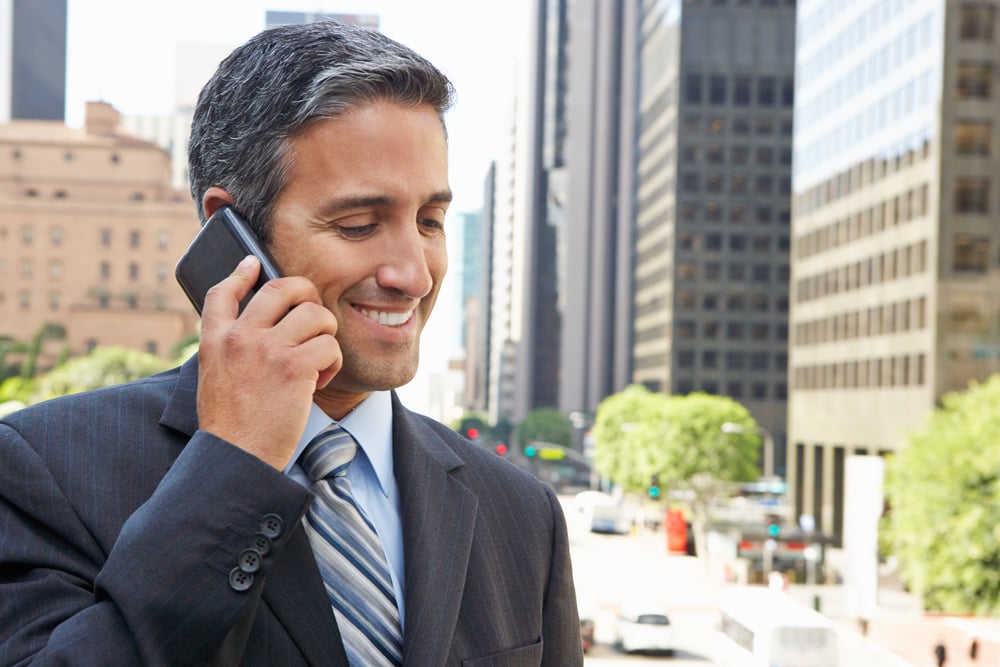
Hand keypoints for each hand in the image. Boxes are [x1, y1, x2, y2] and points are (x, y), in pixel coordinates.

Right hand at [195, 256, 340, 468]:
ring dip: (325, 335)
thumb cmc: (231, 426)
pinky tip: (318, 383)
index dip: (240, 272)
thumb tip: (256, 327)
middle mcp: (239, 337)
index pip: (221, 292)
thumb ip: (230, 349)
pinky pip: (329, 345)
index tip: (252, 264)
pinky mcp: (294, 367)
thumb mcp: (215, 378)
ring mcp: (267, 349)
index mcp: (215, 340)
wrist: (236, 457)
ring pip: (315, 314)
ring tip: (316, 361)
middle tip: (313, 318)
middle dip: (307, 295)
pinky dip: (332, 363)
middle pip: (282, 288)